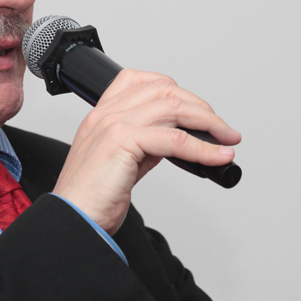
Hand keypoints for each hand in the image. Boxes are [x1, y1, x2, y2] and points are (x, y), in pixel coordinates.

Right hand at [52, 69, 240, 234]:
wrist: (74, 219)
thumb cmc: (91, 198)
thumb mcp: (120, 162)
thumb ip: (143, 144)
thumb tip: (176, 139)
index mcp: (100, 115)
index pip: (139, 80)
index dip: (174, 90)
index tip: (196, 110)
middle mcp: (105, 113)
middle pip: (164, 90)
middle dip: (200, 106)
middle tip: (221, 129)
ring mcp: (112, 124)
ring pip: (173, 108)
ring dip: (209, 123)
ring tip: (227, 139)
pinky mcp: (122, 141)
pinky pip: (175, 139)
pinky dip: (203, 148)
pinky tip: (217, 157)